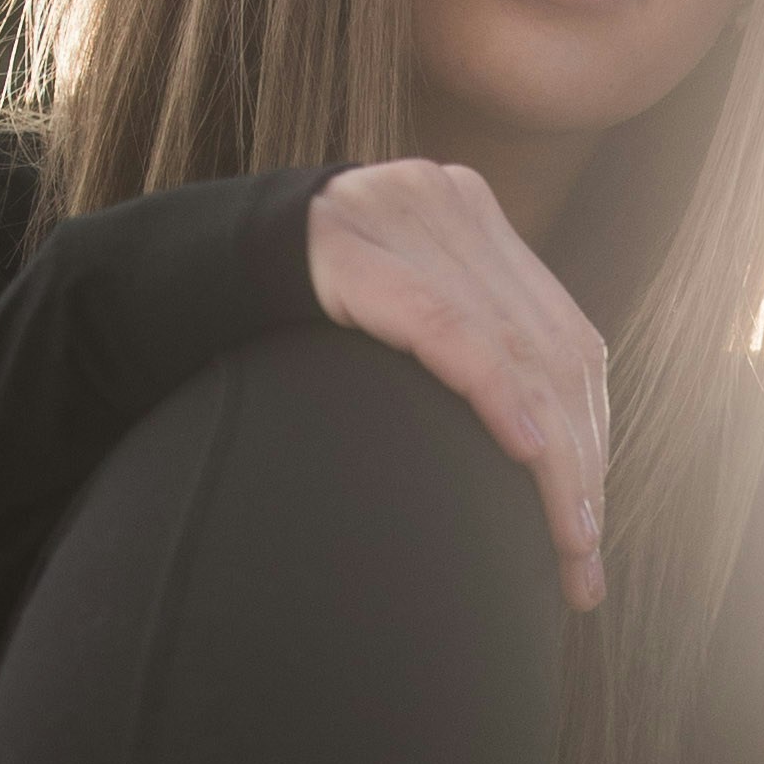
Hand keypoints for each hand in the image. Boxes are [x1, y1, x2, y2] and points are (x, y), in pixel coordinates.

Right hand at [307, 162, 608, 607]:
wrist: (170, 272)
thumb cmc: (279, 322)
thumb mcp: (390, 313)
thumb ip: (460, 340)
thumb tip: (539, 439)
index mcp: (467, 213)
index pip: (567, 336)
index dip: (592, 434)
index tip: (593, 528)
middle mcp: (445, 199)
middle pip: (553, 349)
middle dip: (580, 467)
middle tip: (583, 564)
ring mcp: (400, 215)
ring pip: (516, 348)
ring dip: (553, 461)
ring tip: (566, 544)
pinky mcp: (351, 248)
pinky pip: (447, 327)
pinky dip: (496, 393)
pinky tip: (525, 453)